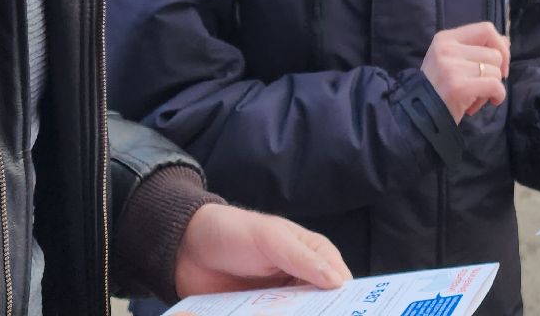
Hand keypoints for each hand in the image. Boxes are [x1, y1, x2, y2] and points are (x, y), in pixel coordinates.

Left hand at [173, 204, 350, 298]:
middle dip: (322, 314)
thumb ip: (303, 259)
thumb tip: (338, 282)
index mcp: (313, 256)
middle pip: (322, 307)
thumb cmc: (235, 232)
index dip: (348, 300)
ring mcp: (281, 303)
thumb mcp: (271, 239)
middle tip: (309, 314)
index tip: (353, 314)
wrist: (186, 248)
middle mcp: (301, 282)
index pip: (341, 282)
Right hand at [421, 22, 509, 119]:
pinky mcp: (459, 87)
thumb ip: (476, 49)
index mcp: (445, 38)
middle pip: (494, 54)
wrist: (420, 114)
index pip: (485, 29)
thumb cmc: (440, 88)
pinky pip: (495, 86)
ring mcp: (452, 67)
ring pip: (495, 71)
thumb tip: (505, 42)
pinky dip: (498, 96)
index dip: (499, 45)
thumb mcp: (451, 60)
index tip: (499, 62)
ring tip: (476, 95)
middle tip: (480, 85)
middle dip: (494, 73)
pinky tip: (490, 101)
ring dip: (492, 87)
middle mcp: (447, 49)